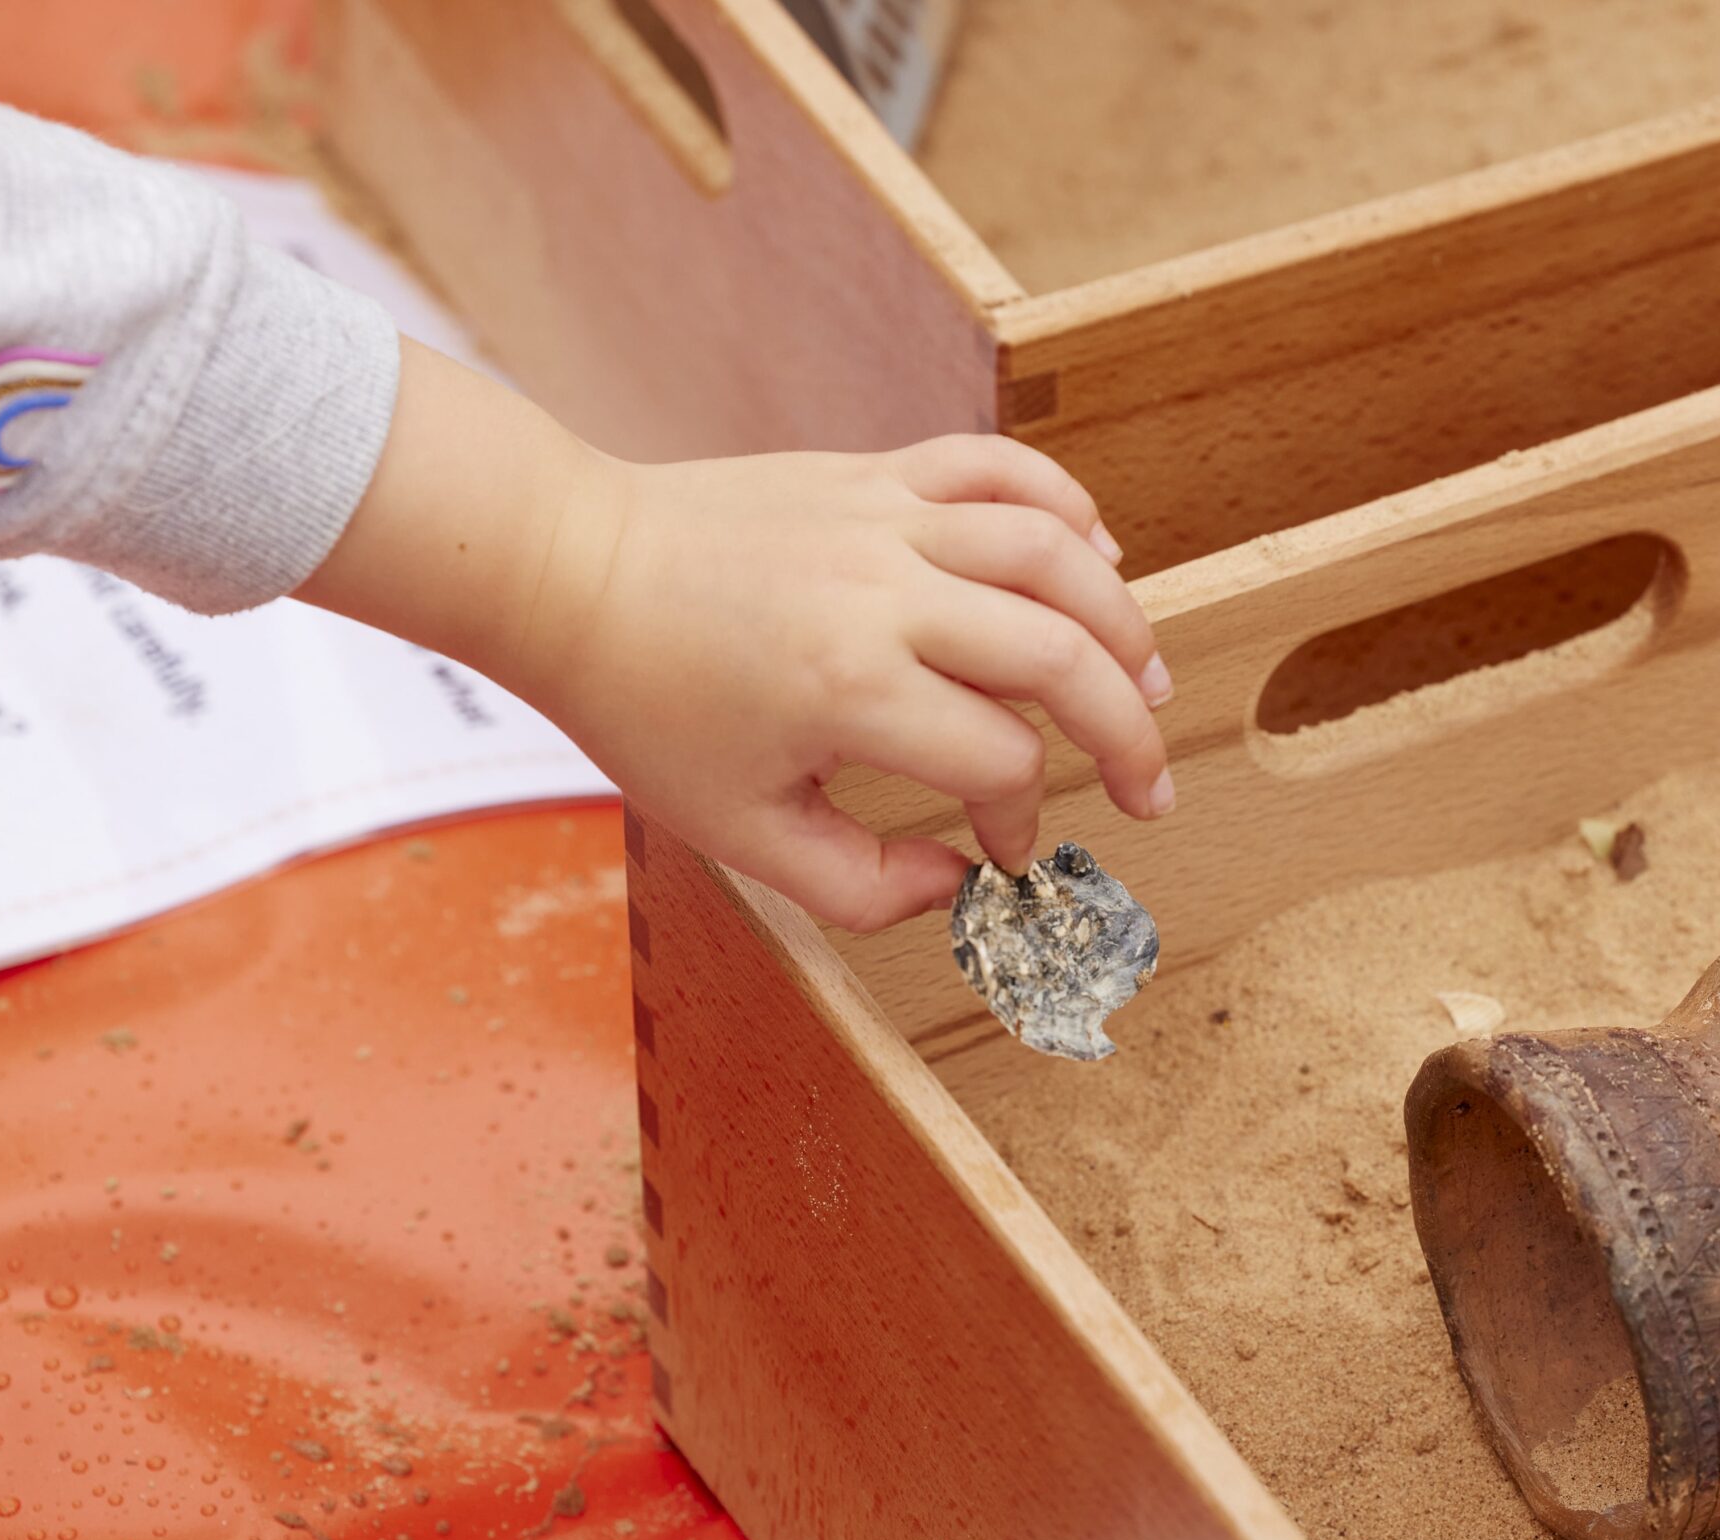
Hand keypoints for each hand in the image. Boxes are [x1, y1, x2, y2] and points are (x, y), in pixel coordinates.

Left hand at [300, 340, 1172, 931]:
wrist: (569, 568)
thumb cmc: (645, 705)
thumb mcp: (737, 831)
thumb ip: (858, 887)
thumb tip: (958, 891)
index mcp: (849, 691)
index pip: (1001, 762)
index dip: (1023, 822)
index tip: (1002, 855)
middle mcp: (882, 596)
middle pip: (1062, 656)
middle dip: (1127, 734)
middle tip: (1150, 788)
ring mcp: (884, 521)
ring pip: (1054, 553)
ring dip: (1123, 622)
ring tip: (1148, 680)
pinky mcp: (875, 474)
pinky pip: (998, 468)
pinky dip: (1065, 506)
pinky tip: (1096, 560)